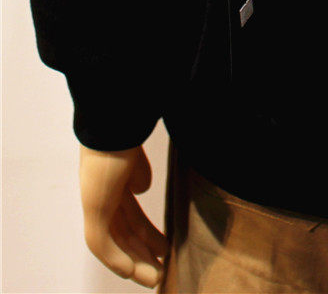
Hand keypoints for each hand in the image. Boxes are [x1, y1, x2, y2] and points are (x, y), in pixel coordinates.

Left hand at [79, 143, 168, 287]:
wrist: (114, 120)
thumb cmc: (128, 129)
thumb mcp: (137, 154)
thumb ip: (138, 172)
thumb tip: (142, 189)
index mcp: (112, 182)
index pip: (129, 216)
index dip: (146, 234)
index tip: (163, 246)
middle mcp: (102, 195)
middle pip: (124, 232)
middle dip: (143, 253)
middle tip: (161, 269)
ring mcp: (96, 203)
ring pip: (114, 243)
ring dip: (134, 263)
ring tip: (154, 278)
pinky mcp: (94, 209)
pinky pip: (103, 244)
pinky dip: (118, 260)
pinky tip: (132, 273)